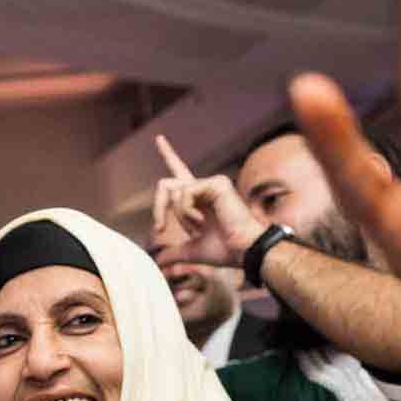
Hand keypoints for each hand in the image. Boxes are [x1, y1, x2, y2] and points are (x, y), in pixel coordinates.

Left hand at [150, 135, 266, 268]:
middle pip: (165, 185)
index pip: (179, 171)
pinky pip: (185, 193)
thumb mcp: (192, 251)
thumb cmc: (225, 251)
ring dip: (179, 215)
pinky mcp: (216, 183)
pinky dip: (187, 211)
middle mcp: (204, 187)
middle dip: (157, 209)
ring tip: (199, 228)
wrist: (243, 251)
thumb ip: (174, 253)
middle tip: (160, 229)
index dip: (168, 154)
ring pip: (173, 191)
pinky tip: (203, 221)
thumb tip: (159, 262)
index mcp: (199, 198)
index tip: (159, 138)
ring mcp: (211, 183)